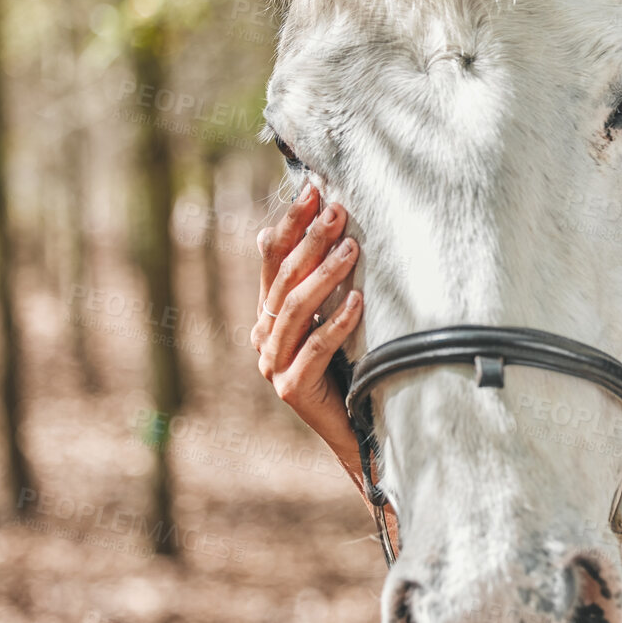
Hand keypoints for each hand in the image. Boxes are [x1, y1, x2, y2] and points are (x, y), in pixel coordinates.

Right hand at [253, 184, 368, 492]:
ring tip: (352, 248)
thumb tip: (329, 223)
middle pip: (283, 279)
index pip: (272, 259)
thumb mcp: (334, 317)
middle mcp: (263, 336)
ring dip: (324, 275)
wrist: (356, 432)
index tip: (313, 190)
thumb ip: (323, 281)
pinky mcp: (291, 389)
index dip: (289, 224)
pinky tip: (358, 300)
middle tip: (338, 211)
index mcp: (268, 314)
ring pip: (295, 310)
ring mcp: (273, 365)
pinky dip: (337, 322)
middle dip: (310, 241)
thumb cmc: (350, 367)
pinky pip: (315, 349)